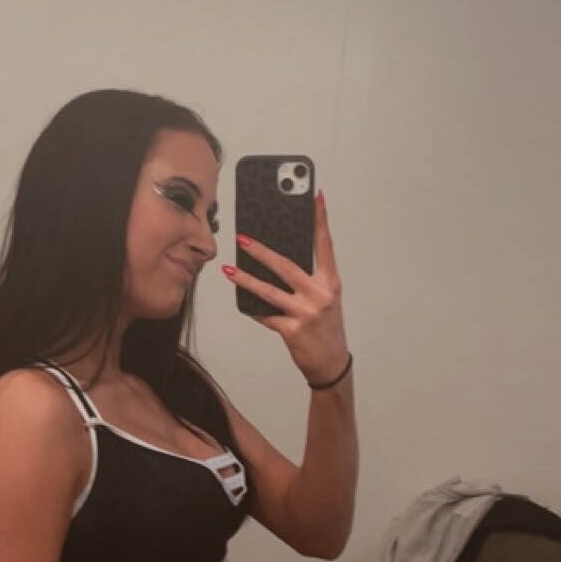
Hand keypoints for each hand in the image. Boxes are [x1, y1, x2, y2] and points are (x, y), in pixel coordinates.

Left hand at [221, 190, 347, 386]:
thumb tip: (278, 260)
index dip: (320, 220)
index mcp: (330, 282)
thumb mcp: (325, 299)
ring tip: (229, 270)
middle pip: (287, 266)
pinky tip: (242, 302)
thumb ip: (308, 280)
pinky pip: (266, 315)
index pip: (324, 245)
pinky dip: (254, 309)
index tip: (315, 197)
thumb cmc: (327, 327)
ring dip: (246, 280)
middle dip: (262, 251)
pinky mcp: (292, 330)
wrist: (331, 363)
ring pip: (269, 292)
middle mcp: (320, 295)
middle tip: (243, 238)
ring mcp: (306, 313)